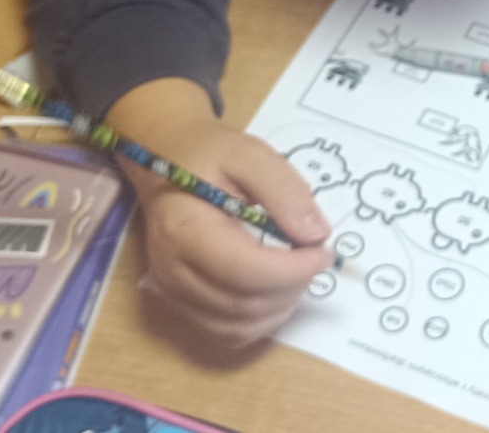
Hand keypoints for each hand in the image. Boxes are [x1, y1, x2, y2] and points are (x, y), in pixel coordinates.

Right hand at [106, 79, 332, 345]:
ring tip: (295, 272)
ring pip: (236, 327)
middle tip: (313, 257)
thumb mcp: (250, 155)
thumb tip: (316, 235)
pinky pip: (225, 333)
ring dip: (279, 307)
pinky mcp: (179, 302)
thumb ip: (285, 191)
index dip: (292, 270)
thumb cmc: (208, 155)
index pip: (244, 271)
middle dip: (291, 287)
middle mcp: (172, 269)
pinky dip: (258, 321)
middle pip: (242, 305)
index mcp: (185, 230)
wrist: (166, 162)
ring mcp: (172, 291)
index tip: (322, 251)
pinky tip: (274, 291)